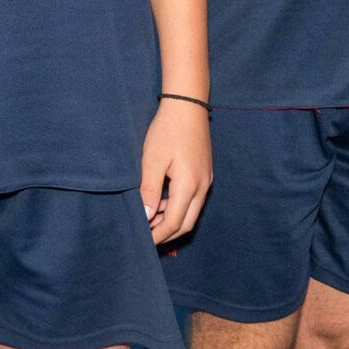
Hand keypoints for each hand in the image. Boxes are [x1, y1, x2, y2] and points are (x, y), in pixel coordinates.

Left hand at [141, 98, 211, 243]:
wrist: (187, 105)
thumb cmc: (167, 130)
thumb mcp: (152, 159)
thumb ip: (150, 190)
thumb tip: (146, 217)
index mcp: (190, 185)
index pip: (174, 223)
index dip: (158, 236)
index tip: (143, 243)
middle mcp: (202, 187)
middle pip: (187, 224)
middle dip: (167, 235)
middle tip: (146, 238)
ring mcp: (206, 181)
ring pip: (191, 213)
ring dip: (172, 221)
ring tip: (149, 222)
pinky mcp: (204, 174)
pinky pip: (192, 201)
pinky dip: (177, 208)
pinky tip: (161, 204)